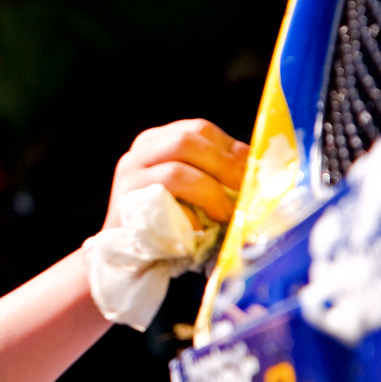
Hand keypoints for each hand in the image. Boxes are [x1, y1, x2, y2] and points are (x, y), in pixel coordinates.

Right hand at [105, 119, 247, 230]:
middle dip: (224, 165)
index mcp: (157, 141)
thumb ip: (212, 173)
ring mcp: (130, 176)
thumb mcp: (190, 188)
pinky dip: (189, 215)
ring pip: (177, 171)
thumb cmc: (167, 220)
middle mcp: (140, 152)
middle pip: (187, 141)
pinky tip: (200, 227)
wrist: (125, 252)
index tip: (252, 168)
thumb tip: (254, 170)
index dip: (230, 146)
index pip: (198, 129)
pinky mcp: (127, 204)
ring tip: (226, 213)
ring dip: (211, 193)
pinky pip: (164, 205)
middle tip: (246, 189)